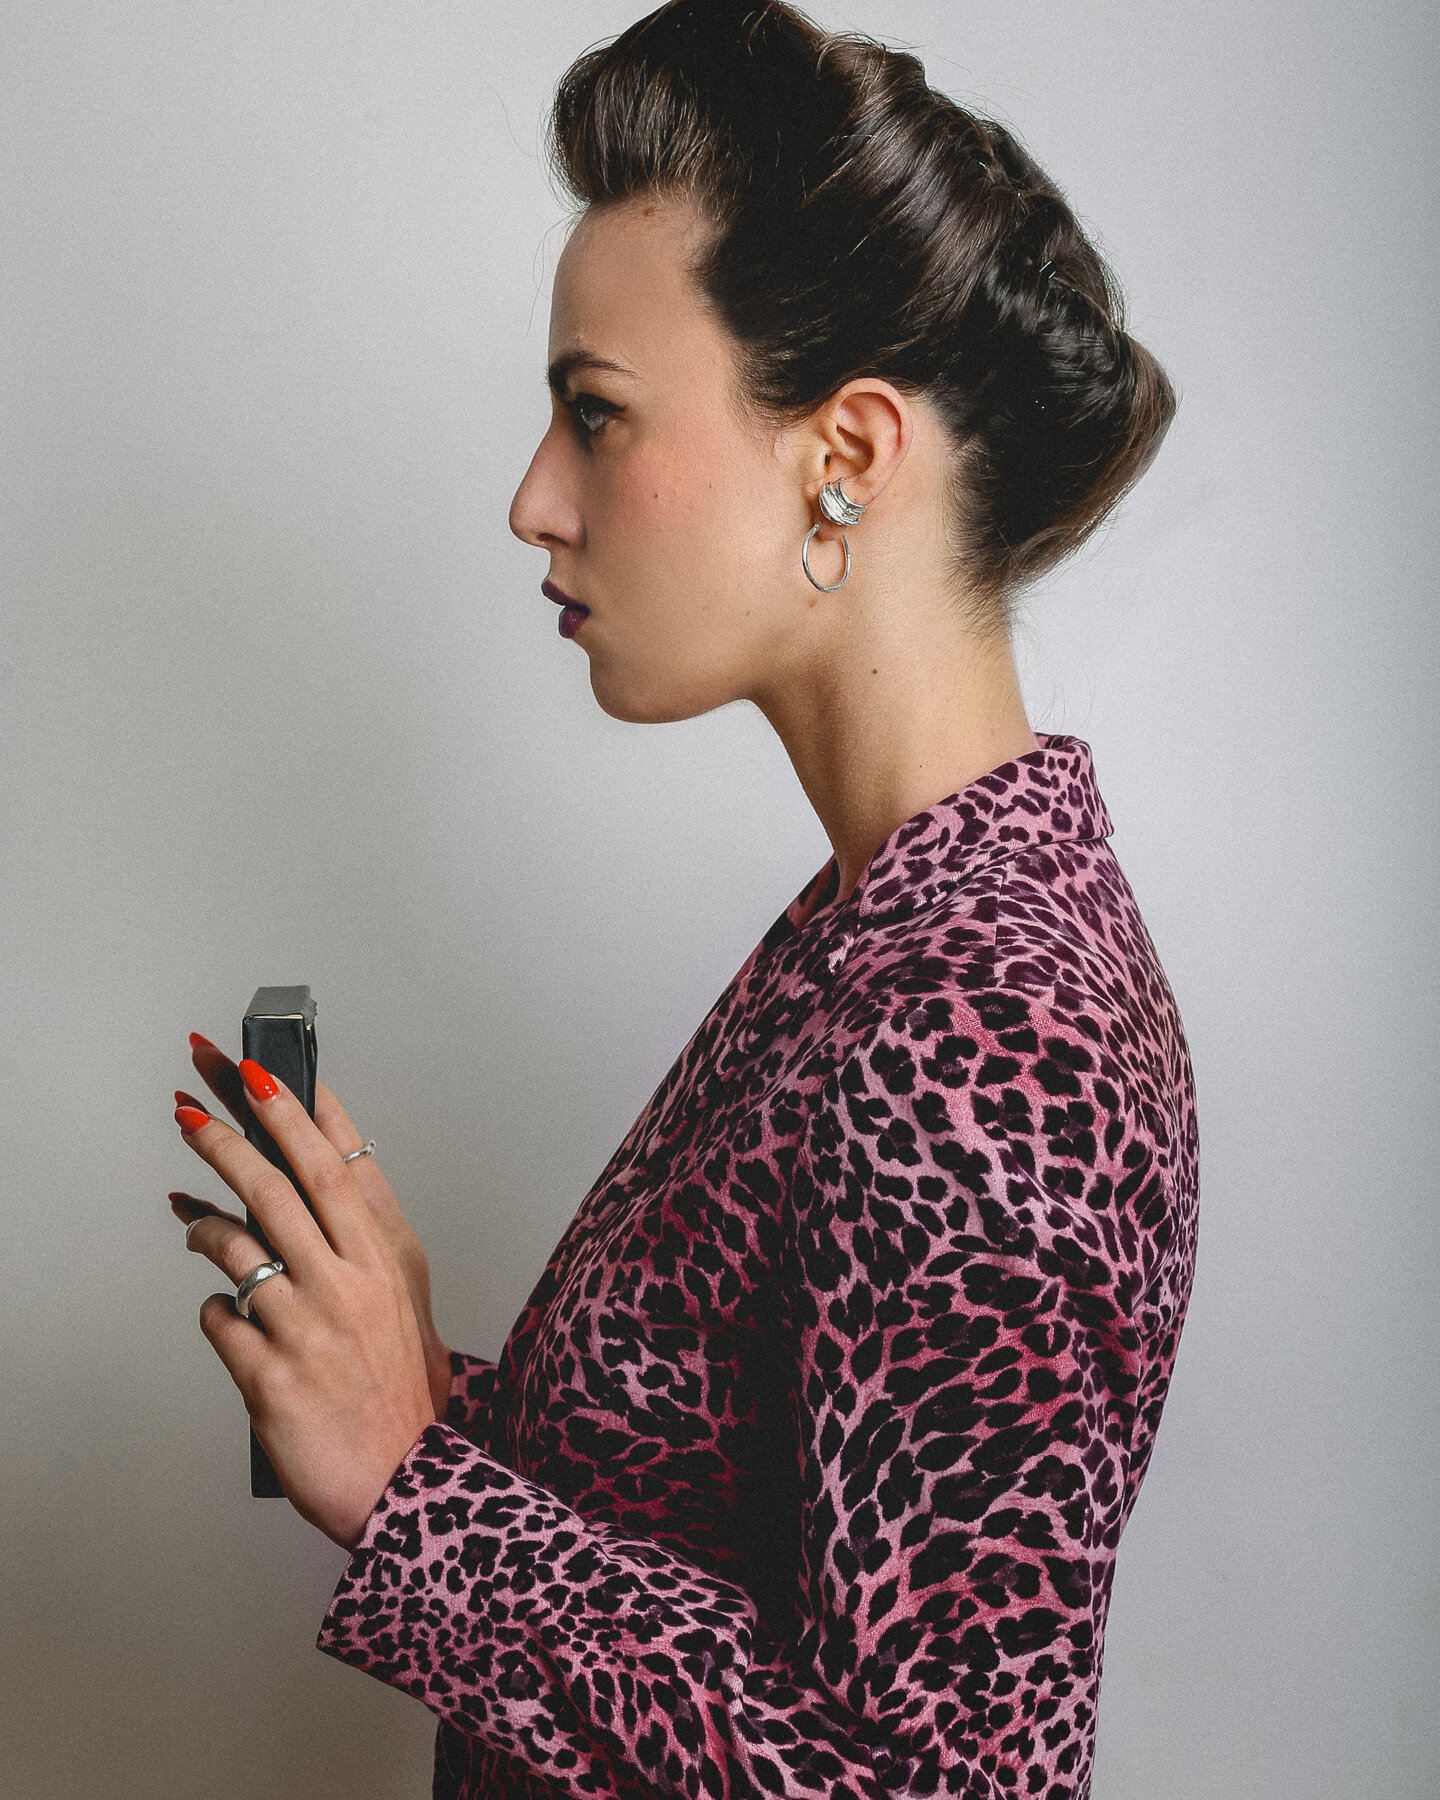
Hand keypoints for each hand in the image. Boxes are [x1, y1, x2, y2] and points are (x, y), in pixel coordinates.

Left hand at [169, 1061, 435, 1546]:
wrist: (407, 1489)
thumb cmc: (405, 1401)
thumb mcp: (410, 1311)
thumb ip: (370, 1256)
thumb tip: (331, 1205)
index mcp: (389, 1261)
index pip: (342, 1163)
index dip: (303, 1112)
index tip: (269, 1071)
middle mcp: (351, 1282)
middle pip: (283, 1182)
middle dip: (233, 1130)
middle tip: (196, 1097)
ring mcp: (310, 1325)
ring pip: (239, 1242)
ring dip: (202, 1216)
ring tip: (184, 1207)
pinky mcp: (270, 1374)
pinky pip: (219, 1320)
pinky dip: (212, 1311)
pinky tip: (220, 1314)